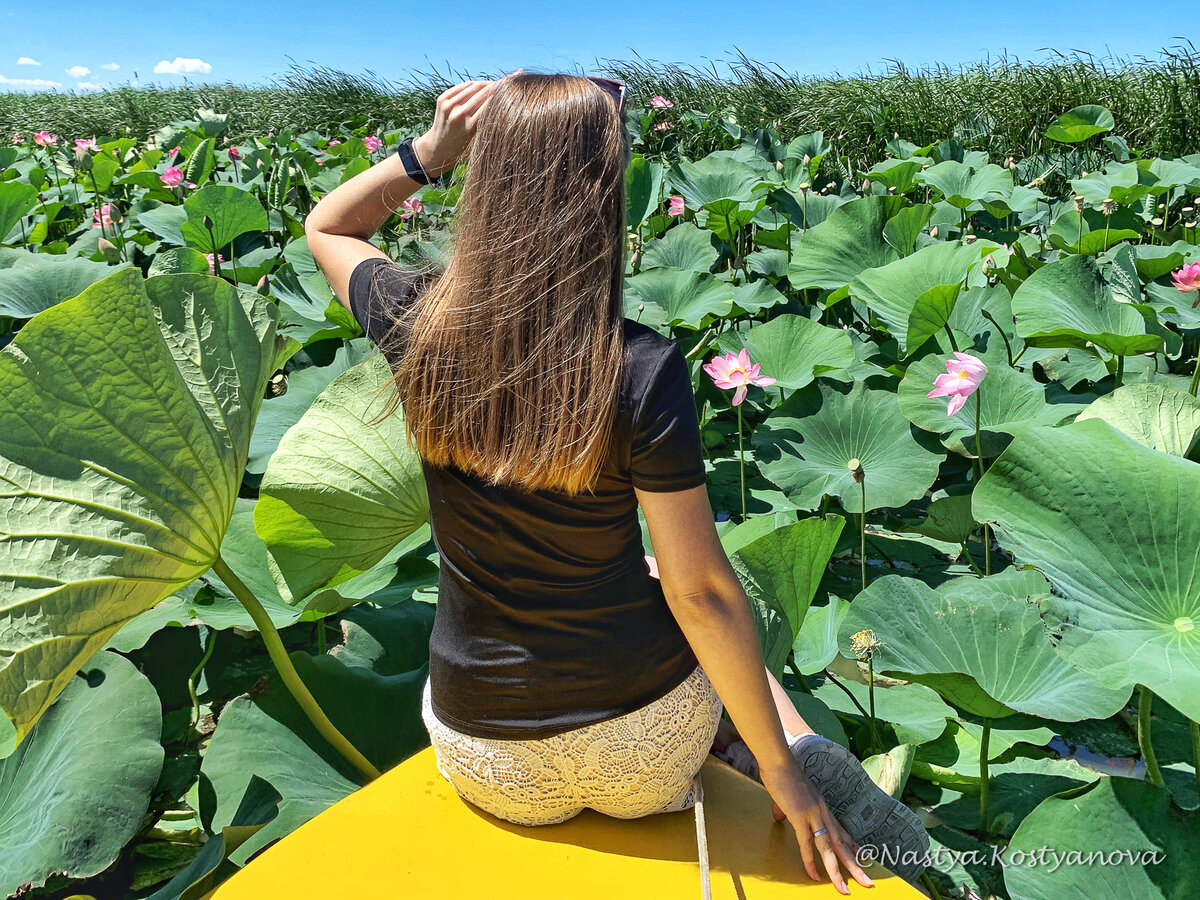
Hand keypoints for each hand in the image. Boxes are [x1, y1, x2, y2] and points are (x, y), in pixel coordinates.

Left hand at [412, 69, 523, 176]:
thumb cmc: (464, 145)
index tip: (514, 86)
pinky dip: (473, 84)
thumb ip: (487, 118)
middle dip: (497, 85)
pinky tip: (481, 85)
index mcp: (470, 127)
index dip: (503, 93)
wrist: (439, 147)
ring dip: (486, 83)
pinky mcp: (442, 99)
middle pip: (483, 92)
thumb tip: (503, 98)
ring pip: (473, 86)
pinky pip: (462, 86)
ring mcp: (449, 105)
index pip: (491, 103)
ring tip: (496, 84)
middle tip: (509, 80)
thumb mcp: (478, 136)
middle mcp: (459, 115)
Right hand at [757, 757, 874, 893]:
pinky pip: (807, 844)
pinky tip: (815, 875)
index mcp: (822, 807)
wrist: (778, 761)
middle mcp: (823, 812)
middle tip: (868, 884)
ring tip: (845, 890)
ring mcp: (813, 815)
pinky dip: (810, 862)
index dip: (853, 846)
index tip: (864, 858)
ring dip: (838, 872)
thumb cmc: (782, 775)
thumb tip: (780, 817)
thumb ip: (788, 809)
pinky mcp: (800, 817)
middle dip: (855, 866)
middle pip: (842, 844)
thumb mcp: (791, 796)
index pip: (842, 831)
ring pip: (829, 849)